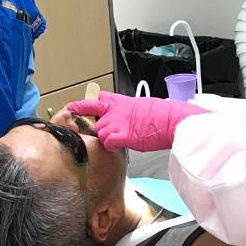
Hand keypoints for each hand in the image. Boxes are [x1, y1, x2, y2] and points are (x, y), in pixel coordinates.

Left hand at [67, 92, 207, 151]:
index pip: (96, 99)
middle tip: (107, 135)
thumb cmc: (162, 115)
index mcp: (121, 101)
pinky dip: (110, 146)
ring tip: (119, 141)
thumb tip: (124, 120)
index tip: (73, 107)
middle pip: (95, 122)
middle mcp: (116, 110)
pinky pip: (107, 142)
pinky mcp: (123, 135)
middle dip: (98, 131)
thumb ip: (127, 112)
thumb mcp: (141, 106)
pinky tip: (118, 146)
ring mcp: (118, 122)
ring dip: (106, 139)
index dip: (83, 104)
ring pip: (99, 134)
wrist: (172, 120)